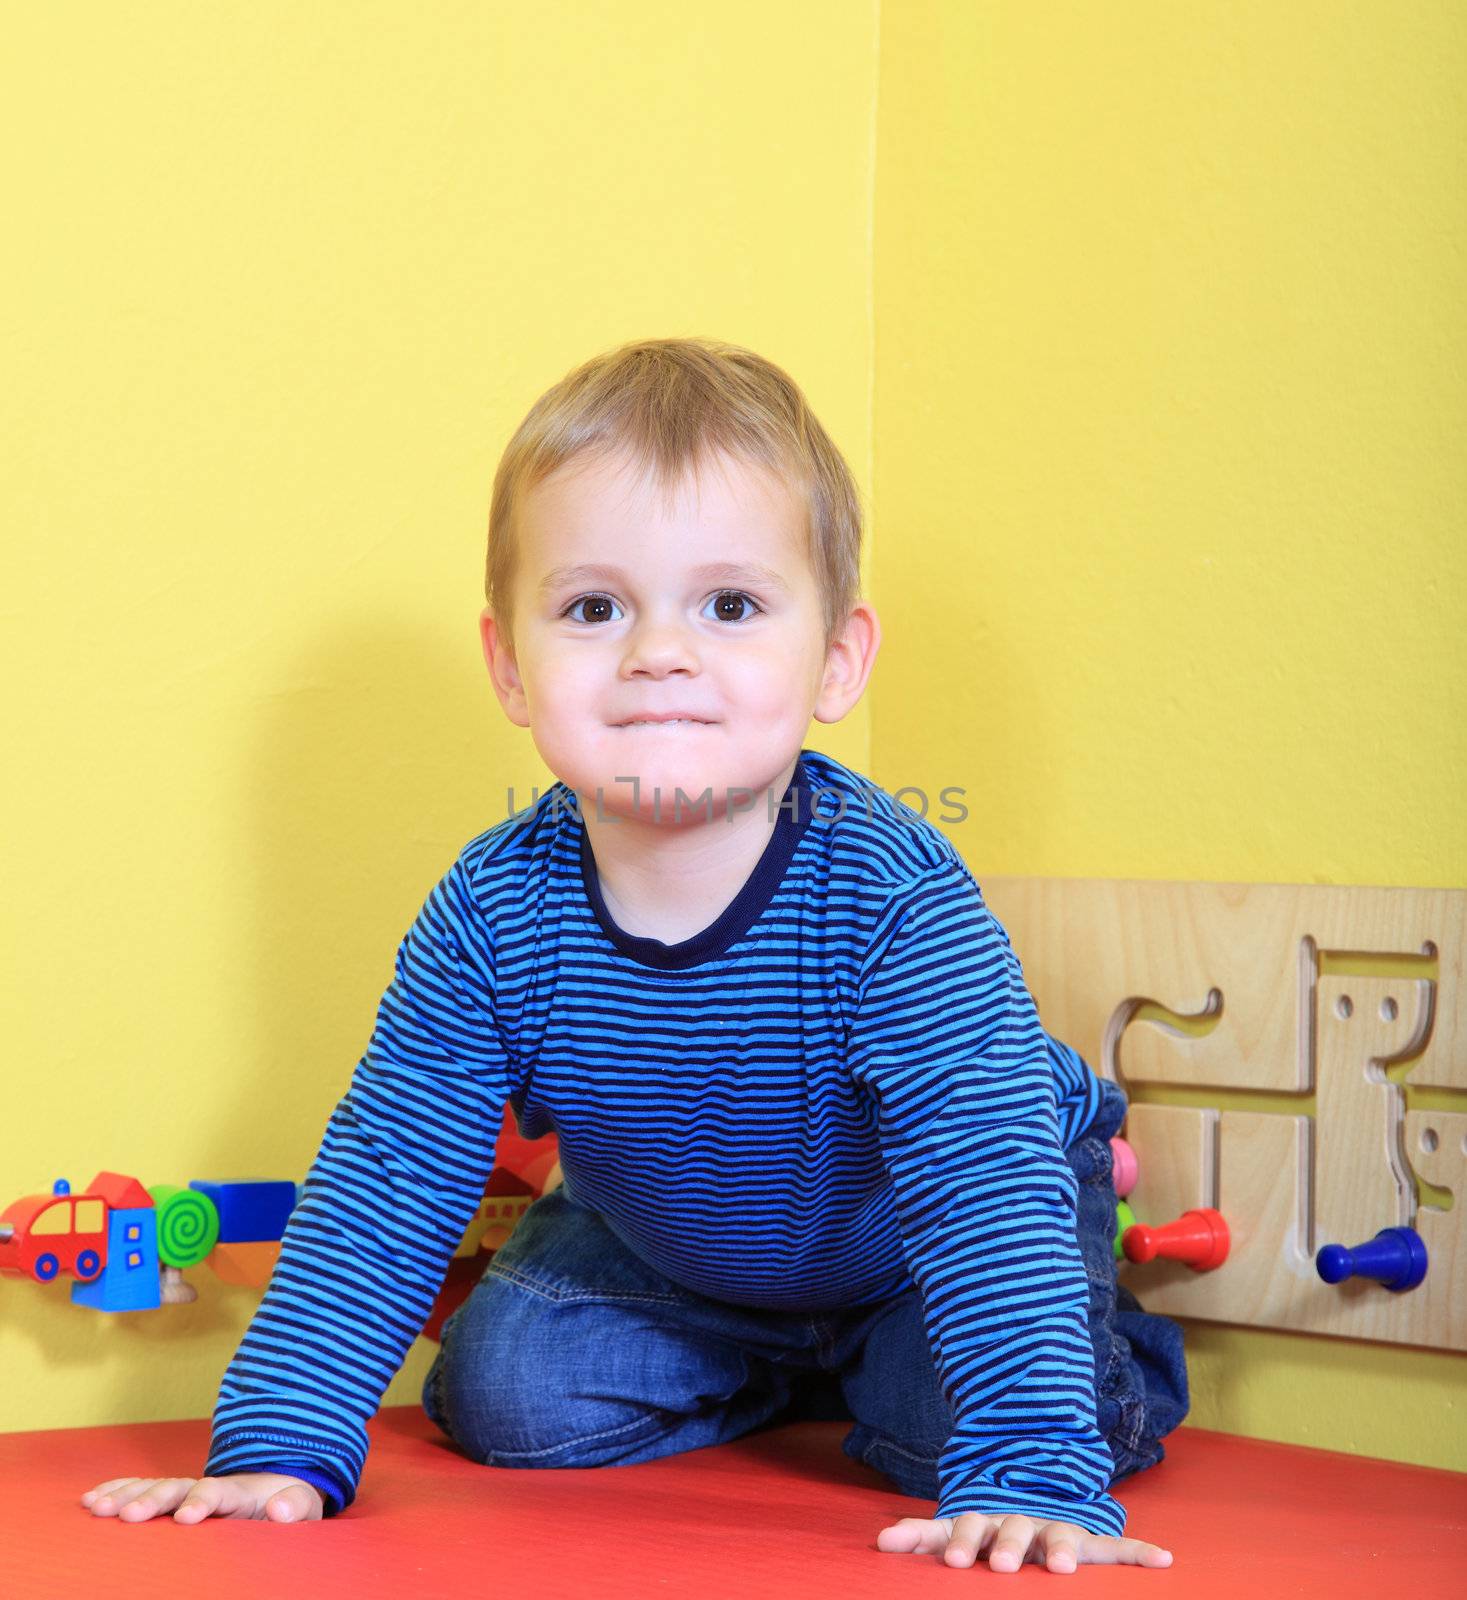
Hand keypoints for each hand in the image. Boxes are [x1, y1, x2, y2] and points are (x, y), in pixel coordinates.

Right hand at [79, 1472, 324, 1523]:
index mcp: (239, 1492)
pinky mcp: (171, 1499)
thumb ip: (296, 1507)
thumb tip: (280, 1509)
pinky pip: (140, 1489)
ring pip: (153, 1488)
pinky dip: (117, 1490)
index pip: (219, 1492)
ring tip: (96, 1508)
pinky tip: (91, 1500)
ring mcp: (185, 1491)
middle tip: (127, 1516)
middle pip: (177, 1487)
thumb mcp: (301, 1507)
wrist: (275, 1492)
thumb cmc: (286, 1505)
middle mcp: (206, 1487)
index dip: (202, 1501)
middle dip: (152, 1499)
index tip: (186, 1518)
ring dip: (125, 1496)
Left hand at [876, 1512, 1172, 1572]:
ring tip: (1062, 1564)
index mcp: (986, 1520)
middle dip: (1008, 1547)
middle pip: (1013, 1531)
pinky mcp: (1088, 1537)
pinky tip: (1163, 1559)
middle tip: (1002, 1566)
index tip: (957, 1562)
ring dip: (1063, 1548)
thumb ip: (919, 1535)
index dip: (963, 1543)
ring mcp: (1056, 1527)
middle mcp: (1022, 1521)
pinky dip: (1139, 1551)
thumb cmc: (986, 1523)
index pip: (970, 1528)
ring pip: (1061, 1535)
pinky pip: (1117, 1545)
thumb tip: (879, 1542)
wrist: (1030, 1479)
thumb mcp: (952, 1527)